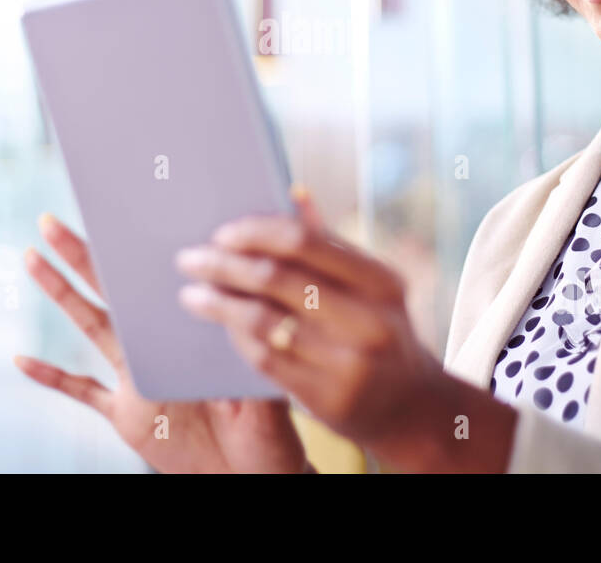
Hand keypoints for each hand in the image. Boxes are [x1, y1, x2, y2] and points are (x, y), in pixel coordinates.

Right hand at [15, 213, 311, 473]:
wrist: (253, 476)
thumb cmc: (272, 428)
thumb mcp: (271, 383)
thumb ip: (255, 348)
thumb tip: (251, 306)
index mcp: (192, 331)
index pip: (162, 277)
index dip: (140, 247)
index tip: (121, 211)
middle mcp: (160, 346)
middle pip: (114, 291)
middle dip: (82, 255)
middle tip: (51, 220)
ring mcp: (137, 378)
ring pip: (91, 325)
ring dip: (60, 293)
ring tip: (32, 258)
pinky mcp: (125, 414)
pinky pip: (81, 391)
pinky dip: (51, 377)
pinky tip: (20, 359)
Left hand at [174, 187, 452, 457]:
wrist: (412, 409)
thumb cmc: (380, 333)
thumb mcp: (371, 288)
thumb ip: (330, 245)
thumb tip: (293, 192)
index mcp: (380, 281)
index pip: (304, 242)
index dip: (256, 233)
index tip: (221, 232)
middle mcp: (370, 320)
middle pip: (277, 279)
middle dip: (224, 265)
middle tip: (189, 258)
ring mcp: (350, 363)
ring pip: (264, 321)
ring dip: (219, 303)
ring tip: (191, 293)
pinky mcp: (328, 398)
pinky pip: (265, 359)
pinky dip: (235, 336)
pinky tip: (219, 325)